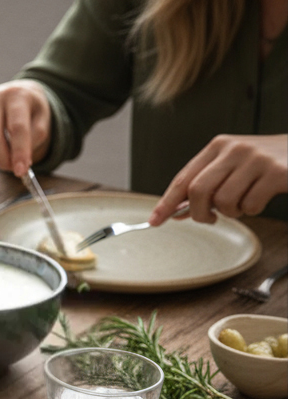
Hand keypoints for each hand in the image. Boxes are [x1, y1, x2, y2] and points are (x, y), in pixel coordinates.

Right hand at [0, 80, 51, 177]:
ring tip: (7, 149)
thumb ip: (35, 138)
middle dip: (1, 158)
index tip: (21, 171)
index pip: (17, 127)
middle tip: (12, 168)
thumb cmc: (31, 111)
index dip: (19, 151)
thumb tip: (21, 161)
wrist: (17, 95)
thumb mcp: (42, 121)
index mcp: (17, 94)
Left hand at [151, 134, 287, 224]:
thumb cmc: (266, 163)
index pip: (184, 178)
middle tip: (209, 219)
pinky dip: (252, 210)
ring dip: (231, 212)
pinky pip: (250, 205)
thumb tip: (177, 212)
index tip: (155, 221)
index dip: (166, 202)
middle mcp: (235, 149)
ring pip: (224, 201)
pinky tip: (261, 198)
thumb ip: (207, 185)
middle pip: (197, 191)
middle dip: (199, 213)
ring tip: (243, 203)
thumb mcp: (233, 166)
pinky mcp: (276, 173)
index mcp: (219, 146)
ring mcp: (256, 159)